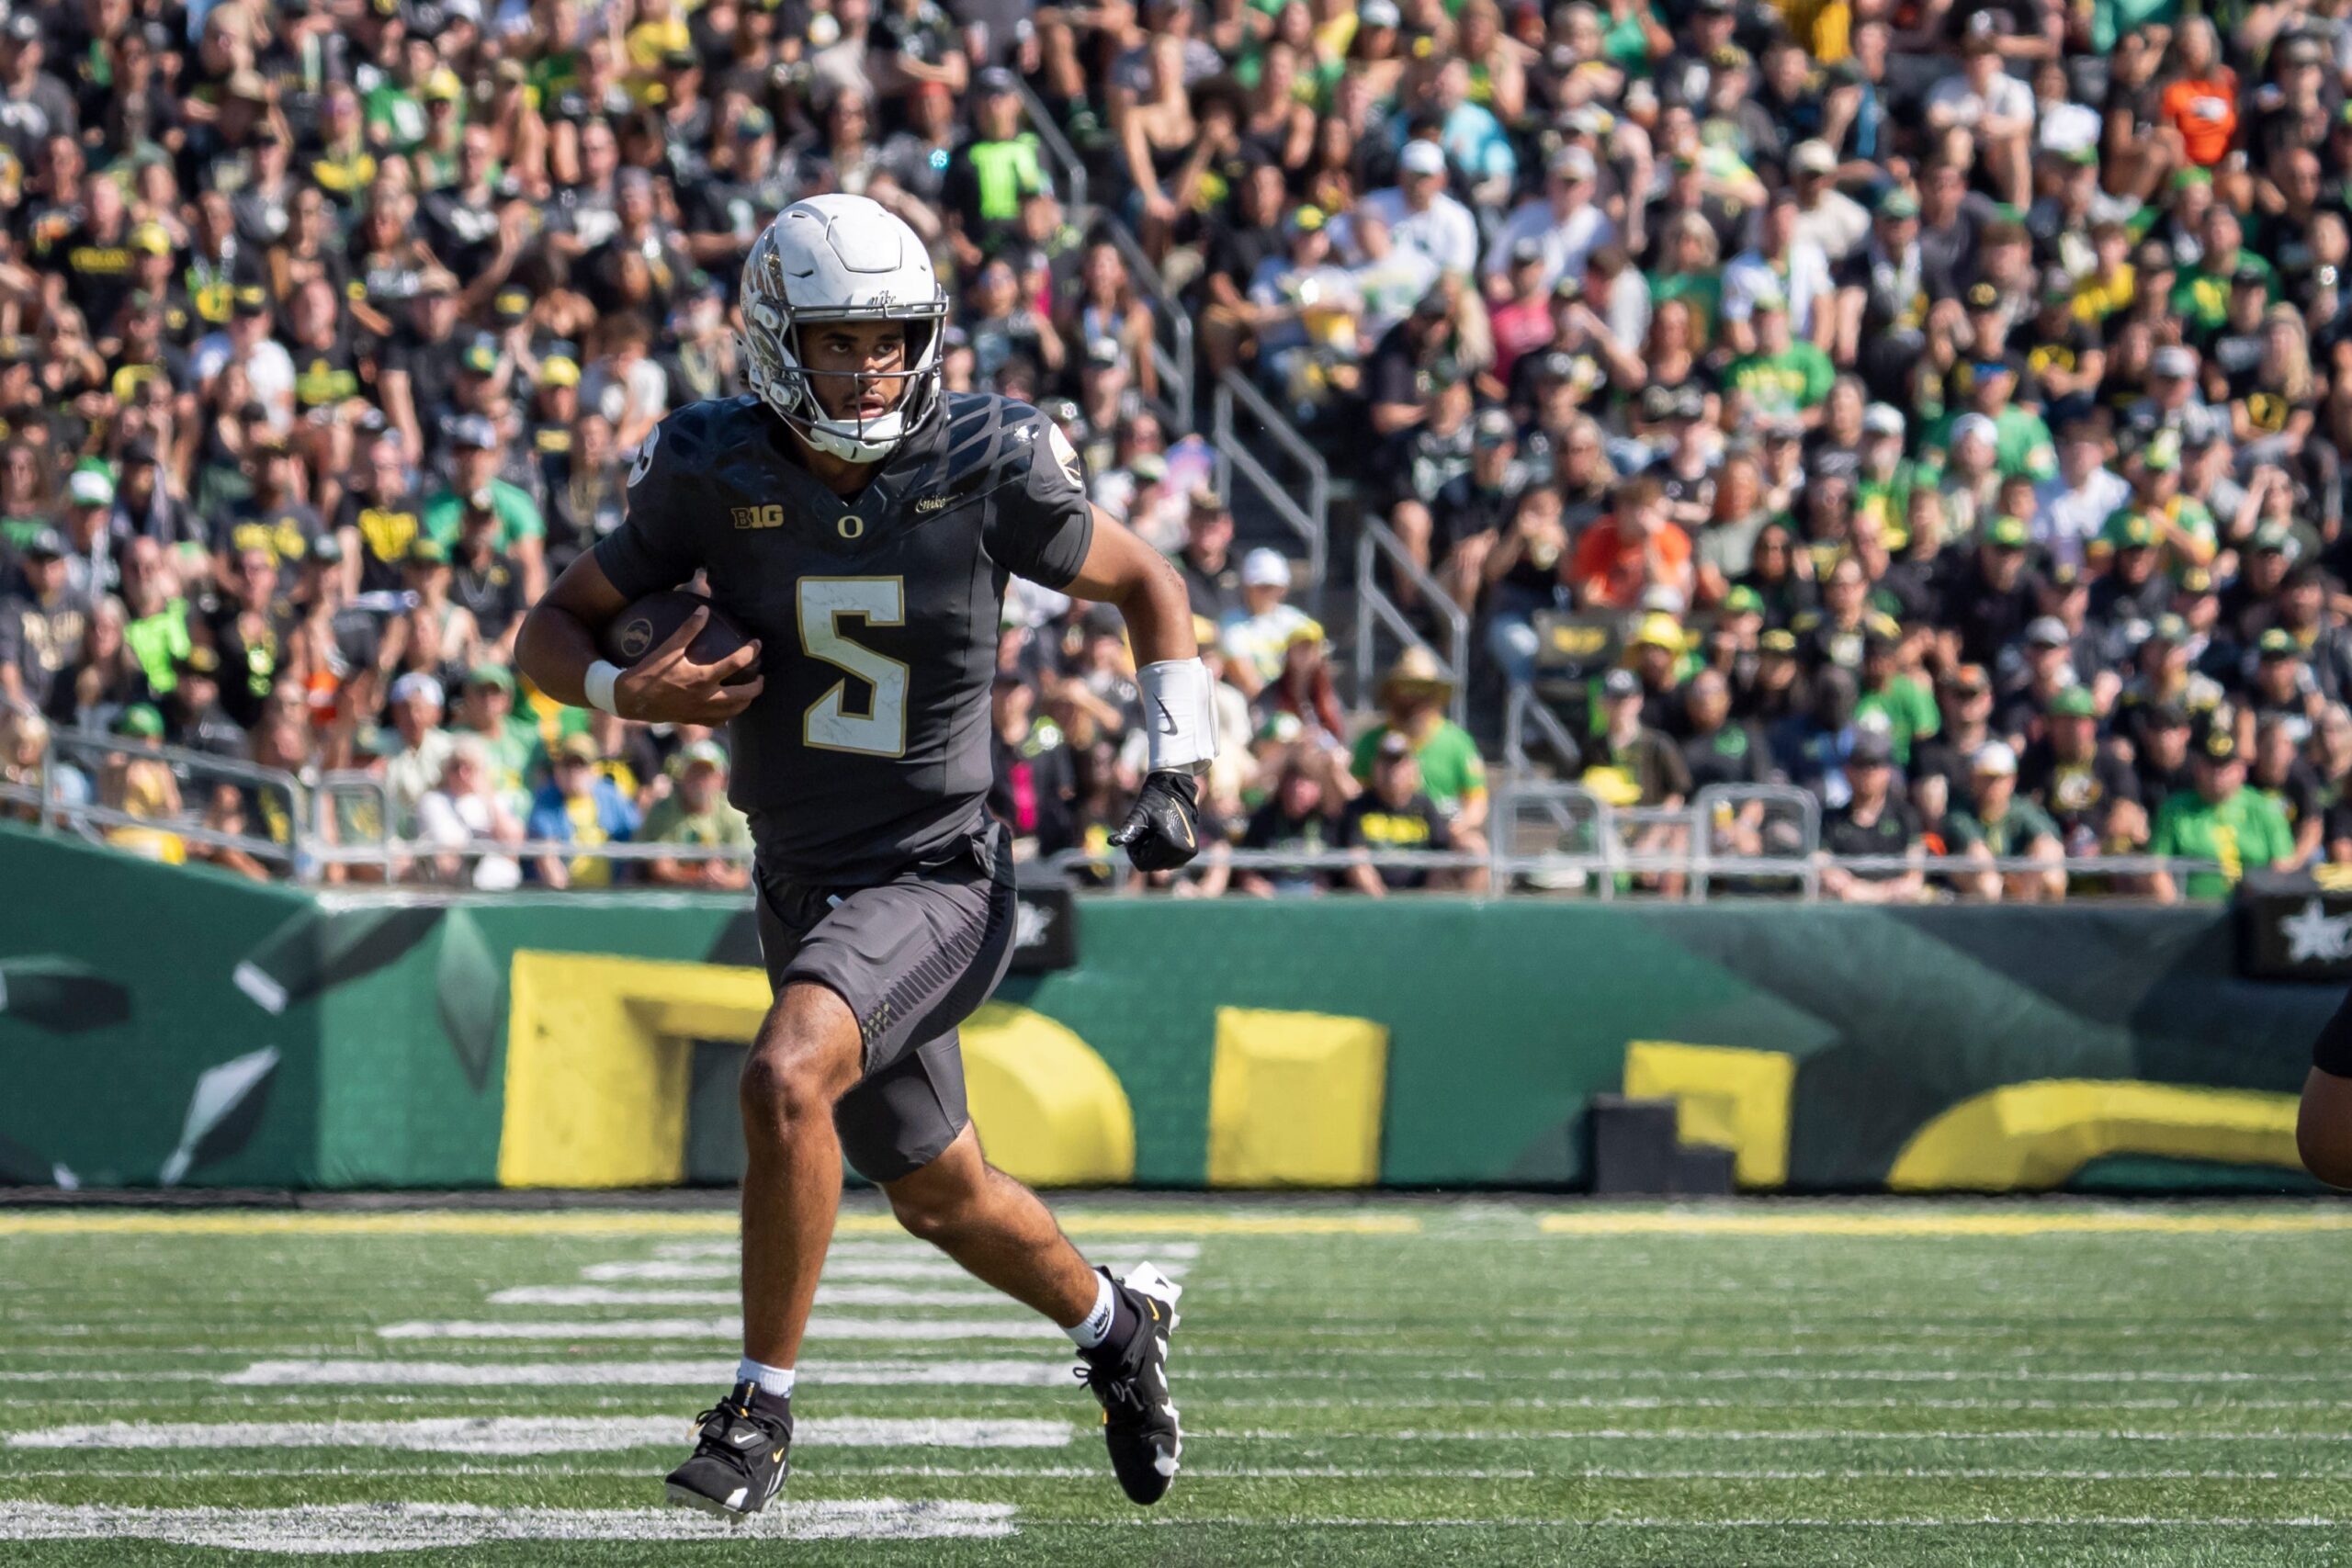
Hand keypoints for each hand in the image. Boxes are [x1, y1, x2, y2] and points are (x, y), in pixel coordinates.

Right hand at [613, 606, 763, 723]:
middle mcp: (706, 698)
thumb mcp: (668, 648)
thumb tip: (704, 610)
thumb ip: (688, 629)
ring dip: (746, 701)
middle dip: (758, 686)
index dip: (751, 652)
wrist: (631, 700)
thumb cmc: (649, 671)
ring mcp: (701, 712)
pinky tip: (729, 709)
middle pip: (744, 695)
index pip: (736, 663)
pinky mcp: (693, 720)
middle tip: (761, 676)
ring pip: (734, 711)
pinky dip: (728, 715)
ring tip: (749, 692)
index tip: (758, 644)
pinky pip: (719, 722)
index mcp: (702, 678)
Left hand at [1111, 770, 1201, 871]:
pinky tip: (1162, 837)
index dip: (1134, 852)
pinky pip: (1171, 862)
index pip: (1143, 864)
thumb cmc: (1154, 800)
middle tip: (1144, 833)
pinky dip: (1164, 853)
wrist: (1176, 790)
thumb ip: (1127, 830)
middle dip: (1144, 853)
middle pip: (1153, 866)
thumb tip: (1111, 842)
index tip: (1135, 835)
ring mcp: (1188, 853)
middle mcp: (1181, 851)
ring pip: (1162, 866)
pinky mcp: (1192, 851)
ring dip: (1154, 853)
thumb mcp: (1139, 815)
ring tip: (1154, 834)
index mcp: (1169, 843)